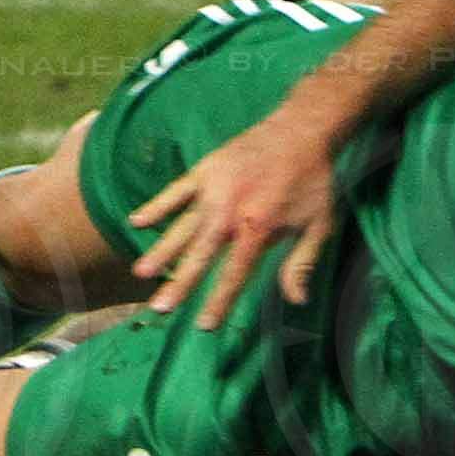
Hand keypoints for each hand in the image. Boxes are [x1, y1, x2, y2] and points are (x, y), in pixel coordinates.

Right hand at [129, 107, 340, 331]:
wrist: (302, 129)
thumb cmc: (314, 181)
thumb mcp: (318, 226)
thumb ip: (301, 263)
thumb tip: (296, 301)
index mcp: (259, 227)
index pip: (234, 274)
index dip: (218, 302)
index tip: (203, 325)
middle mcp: (231, 211)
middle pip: (200, 255)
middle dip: (179, 283)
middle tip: (159, 308)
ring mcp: (214, 189)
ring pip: (182, 226)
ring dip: (161, 251)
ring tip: (141, 273)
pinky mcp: (205, 169)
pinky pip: (176, 191)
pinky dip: (156, 206)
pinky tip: (136, 221)